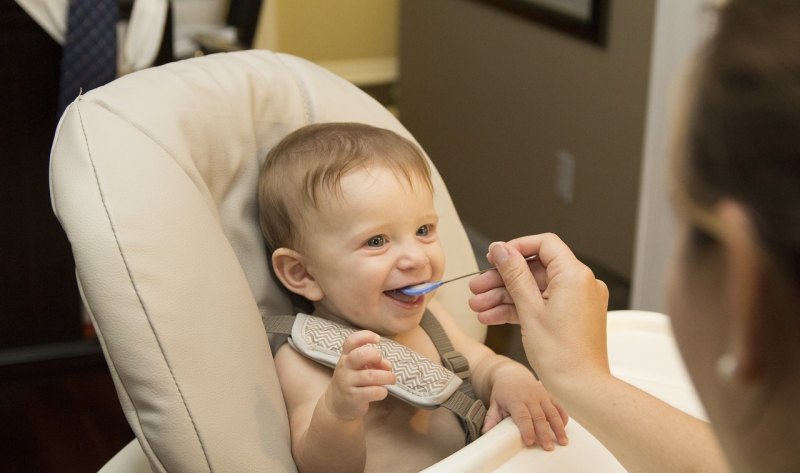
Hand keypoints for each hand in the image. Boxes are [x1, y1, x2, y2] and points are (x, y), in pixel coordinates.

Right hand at [324, 330, 395, 420]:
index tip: (377, 339)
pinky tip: (382, 392)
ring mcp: (347, 383)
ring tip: (391, 379)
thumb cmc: (353, 381)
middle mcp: (345, 367)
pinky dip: (382, 391)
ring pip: (371, 376)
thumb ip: (373, 362)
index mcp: (346, 357)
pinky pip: (373, 392)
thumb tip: (387, 365)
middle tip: (381, 362)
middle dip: (376, 356)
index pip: (351, 341)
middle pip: (360, 355)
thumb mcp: (359, 368)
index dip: (365, 336)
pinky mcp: (353, 398)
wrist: (337, 405)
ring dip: (387, 377)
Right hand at [468, 234, 609, 388]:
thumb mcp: (529, 309)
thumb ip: (514, 274)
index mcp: (575, 275)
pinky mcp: (572, 317)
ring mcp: (577, 302)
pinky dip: (519, 309)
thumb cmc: (562, 355)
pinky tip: (493, 317)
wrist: (581, 389)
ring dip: (505, 297)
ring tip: (479, 307)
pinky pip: (542, 304)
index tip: (494, 257)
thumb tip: (501, 250)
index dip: (516, 248)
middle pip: (535, 269)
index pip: (544, 245)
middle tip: (477, 288)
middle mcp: (581, 284)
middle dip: (502, 279)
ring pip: (535, 289)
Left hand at [483, 363, 568, 449]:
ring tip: (563, 442)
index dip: (527, 429)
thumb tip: (486, 433)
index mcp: (515, 399)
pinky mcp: (548, 395)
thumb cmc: (502, 391)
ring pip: (552, 412)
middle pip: (539, 416)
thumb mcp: (494, 402)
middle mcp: (530, 396)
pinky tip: (564, 429)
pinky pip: (558, 406)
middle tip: (548, 447)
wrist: (511, 373)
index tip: (530, 442)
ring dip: (558, 427)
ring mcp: (541, 395)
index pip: (522, 416)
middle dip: (544, 433)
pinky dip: (563, 417)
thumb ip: (491, 418)